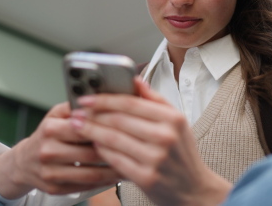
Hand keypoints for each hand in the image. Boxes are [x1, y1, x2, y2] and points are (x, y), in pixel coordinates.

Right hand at [0, 102, 120, 198]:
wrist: (24, 162)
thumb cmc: (46, 135)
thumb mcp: (56, 114)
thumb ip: (76, 106)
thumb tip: (100, 99)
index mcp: (50, 129)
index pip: (85, 129)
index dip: (108, 129)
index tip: (126, 131)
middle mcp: (48, 151)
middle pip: (91, 153)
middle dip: (115, 152)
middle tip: (134, 151)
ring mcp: (51, 172)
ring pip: (91, 173)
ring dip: (114, 171)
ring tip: (131, 165)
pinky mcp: (55, 188)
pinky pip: (86, 186)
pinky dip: (104, 182)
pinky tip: (116, 175)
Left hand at [70, 78, 231, 205]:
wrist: (194, 190)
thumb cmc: (183, 154)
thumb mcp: (177, 122)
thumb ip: (155, 100)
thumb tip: (136, 80)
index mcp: (172, 118)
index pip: (131, 102)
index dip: (104, 99)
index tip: (87, 97)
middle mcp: (165, 136)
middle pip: (119, 120)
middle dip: (92, 115)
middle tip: (77, 112)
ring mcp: (155, 158)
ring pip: (113, 139)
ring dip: (91, 131)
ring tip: (78, 126)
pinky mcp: (146, 177)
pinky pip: (115, 159)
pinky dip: (101, 150)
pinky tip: (93, 144)